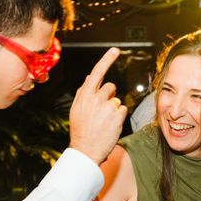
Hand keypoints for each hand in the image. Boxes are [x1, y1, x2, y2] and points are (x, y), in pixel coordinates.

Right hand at [69, 48, 126, 164]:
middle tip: (102, 112)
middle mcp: (95, 98)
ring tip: (104, 122)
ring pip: (117, 100)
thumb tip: (90, 77)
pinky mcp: (117, 115)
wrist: (85, 151)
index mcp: (84, 96)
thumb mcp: (77, 110)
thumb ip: (84, 92)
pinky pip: (123, 109)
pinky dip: (119, 117)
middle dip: (109, 96)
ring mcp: (107, 107)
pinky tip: (110, 126)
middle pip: (110, 87)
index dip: (107, 60)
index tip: (116, 50)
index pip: (97, 73)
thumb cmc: (81, 130)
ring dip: (113, 109)